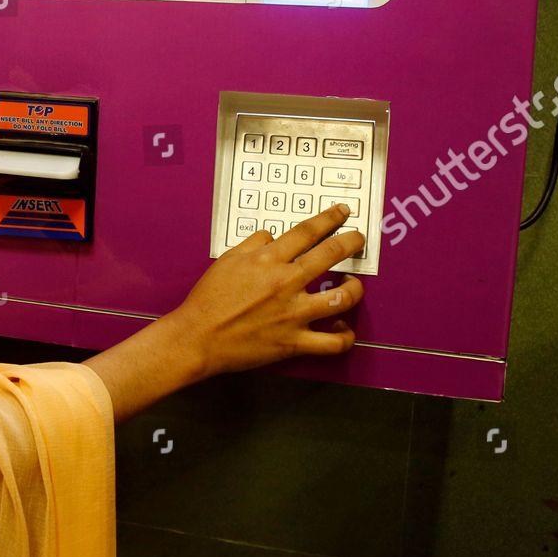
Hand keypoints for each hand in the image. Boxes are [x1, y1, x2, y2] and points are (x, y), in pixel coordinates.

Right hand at [165, 205, 364, 378]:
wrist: (198, 337)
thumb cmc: (209, 299)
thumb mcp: (227, 260)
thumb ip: (253, 244)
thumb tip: (272, 237)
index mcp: (268, 260)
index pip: (307, 232)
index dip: (330, 218)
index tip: (342, 213)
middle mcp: (285, 283)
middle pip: (331, 255)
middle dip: (352, 242)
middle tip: (359, 239)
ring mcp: (293, 314)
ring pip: (342, 299)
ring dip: (355, 289)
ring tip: (354, 285)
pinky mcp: (294, 343)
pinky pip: (332, 343)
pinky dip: (345, 336)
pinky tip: (343, 328)